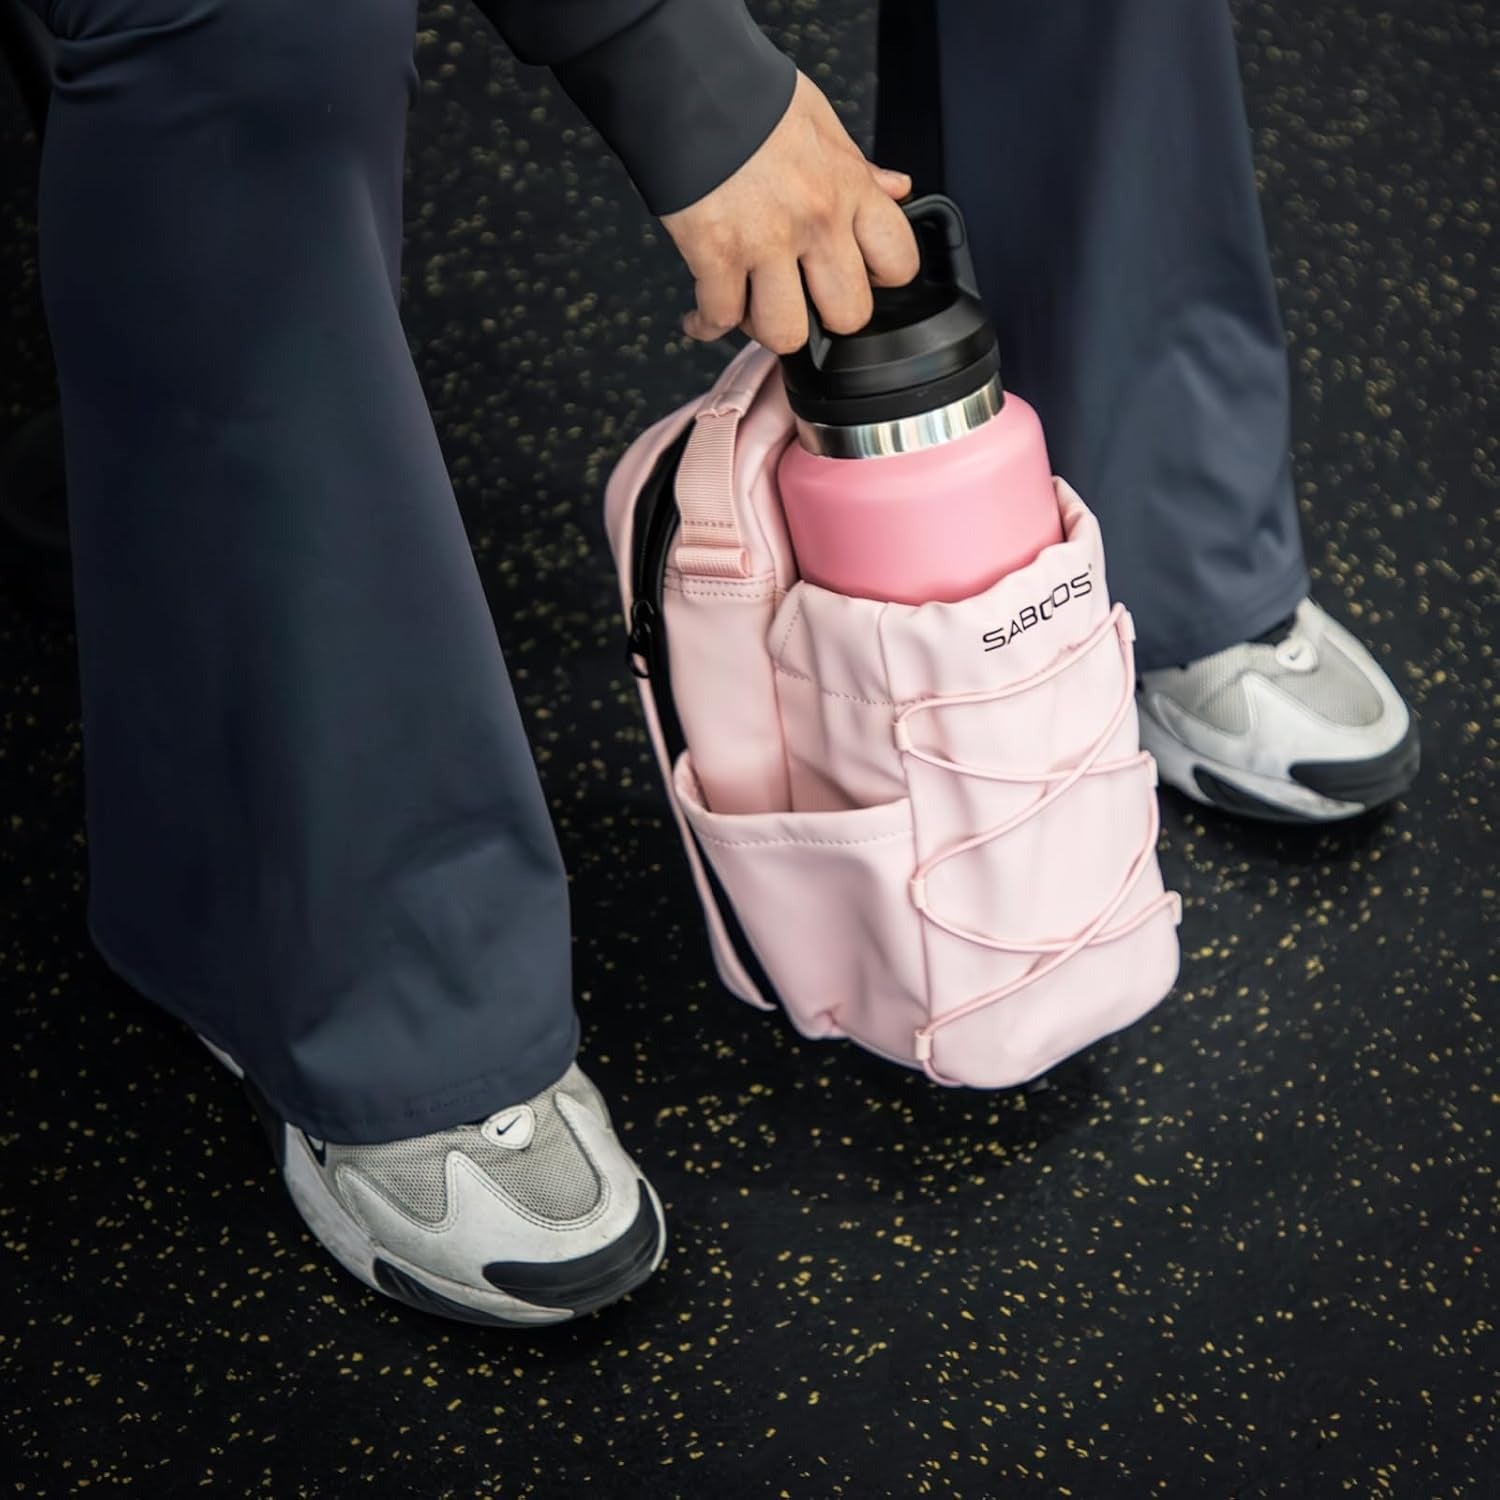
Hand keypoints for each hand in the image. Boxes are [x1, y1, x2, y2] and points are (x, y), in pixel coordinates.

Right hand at [660, 72, 919, 354]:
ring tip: (750, 310)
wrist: (688, 80)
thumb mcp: (822, 123)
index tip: (857, 276)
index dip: (878, 280)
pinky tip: (700, 319)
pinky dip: (705, 326)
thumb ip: (859, 169)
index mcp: (848, 189)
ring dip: (764, 329)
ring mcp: (766, 243)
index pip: (898, 263)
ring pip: (785, 333)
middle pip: (847, 315)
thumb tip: (896, 188)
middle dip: (823, 318)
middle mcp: (816, 221)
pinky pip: (719, 318)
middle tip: (801, 301)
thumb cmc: (751, 97)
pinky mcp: (716, 255)